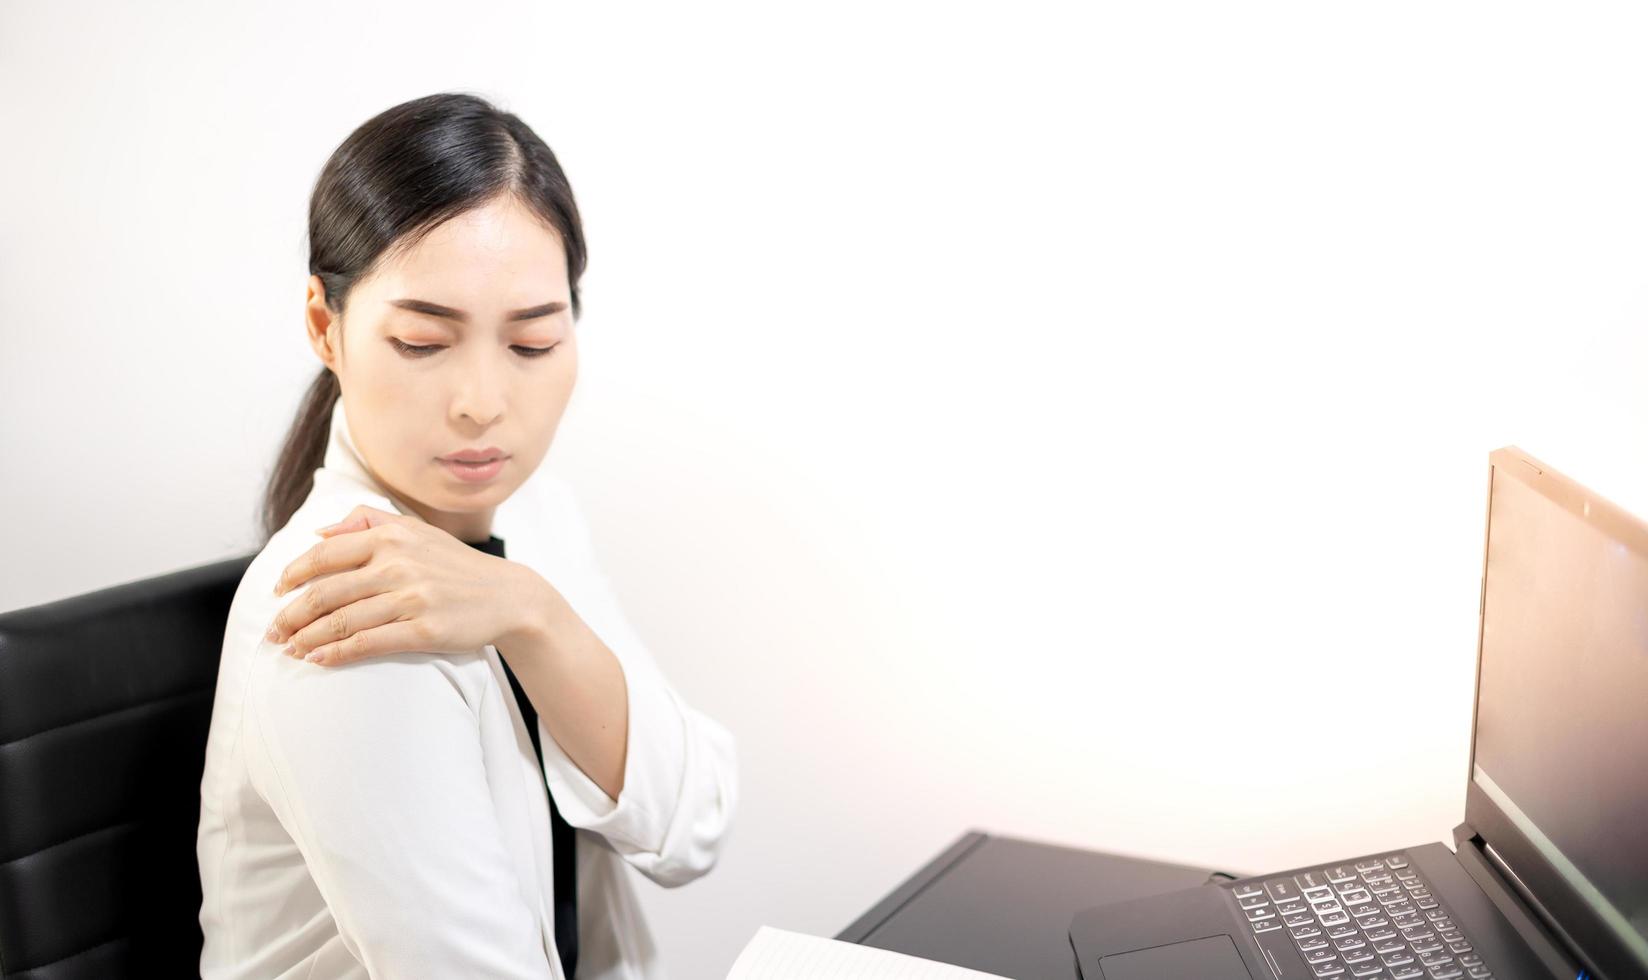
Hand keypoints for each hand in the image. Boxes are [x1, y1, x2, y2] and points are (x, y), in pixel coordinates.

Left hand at [265, 505, 533, 666]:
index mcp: (391, 536)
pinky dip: (336, 653)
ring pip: (341, 620)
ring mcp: (412, 597)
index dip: (292, 575)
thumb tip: (319, 532)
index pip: (324, 554)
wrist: (507, 595)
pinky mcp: (424, 629)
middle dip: (290, 616)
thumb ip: (367, 520)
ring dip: (307, 639)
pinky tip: (319, 660)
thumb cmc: (454, 564)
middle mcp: (398, 564)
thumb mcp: (416, 528)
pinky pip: (368, 643)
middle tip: (274, 632)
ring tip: (290, 650)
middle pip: (325, 592)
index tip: (275, 592)